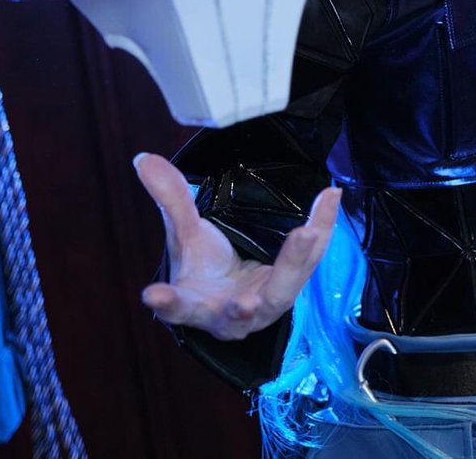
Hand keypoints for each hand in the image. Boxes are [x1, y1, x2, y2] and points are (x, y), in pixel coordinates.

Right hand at [134, 152, 340, 340]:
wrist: (230, 286)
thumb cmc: (204, 267)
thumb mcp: (185, 235)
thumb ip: (170, 199)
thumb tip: (144, 159)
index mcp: (198, 306)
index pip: (180, 307)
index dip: (169, 303)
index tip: (154, 295)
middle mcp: (233, 315)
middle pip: (243, 311)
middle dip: (248, 304)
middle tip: (248, 298)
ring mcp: (267, 305)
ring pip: (285, 288)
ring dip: (296, 262)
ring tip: (308, 232)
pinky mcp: (293, 284)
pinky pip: (311, 257)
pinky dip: (322, 227)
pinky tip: (331, 197)